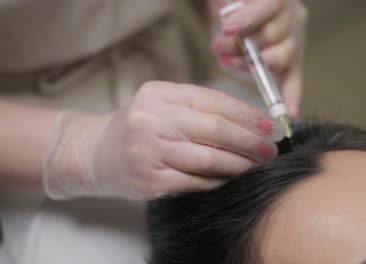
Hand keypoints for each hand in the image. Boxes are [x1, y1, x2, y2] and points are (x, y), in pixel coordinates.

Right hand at [43, 82, 283, 199]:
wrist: (96, 153)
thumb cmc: (139, 127)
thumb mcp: (163, 105)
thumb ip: (199, 109)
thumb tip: (250, 123)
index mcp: (158, 94)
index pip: (213, 101)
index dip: (246, 114)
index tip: (268, 125)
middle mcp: (150, 120)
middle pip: (214, 129)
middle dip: (248, 141)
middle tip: (269, 150)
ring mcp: (147, 152)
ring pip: (207, 159)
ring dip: (238, 164)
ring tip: (256, 166)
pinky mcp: (149, 181)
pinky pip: (195, 182)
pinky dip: (218, 181)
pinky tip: (231, 178)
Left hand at [210, 0, 307, 118]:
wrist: (238, 8)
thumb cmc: (232, 3)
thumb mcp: (228, 2)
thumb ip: (231, 14)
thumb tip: (229, 34)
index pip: (269, 7)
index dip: (249, 19)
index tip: (229, 29)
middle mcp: (293, 17)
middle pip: (275, 35)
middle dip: (244, 45)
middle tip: (220, 47)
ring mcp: (295, 41)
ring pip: (283, 57)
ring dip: (252, 65)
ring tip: (228, 62)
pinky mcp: (292, 63)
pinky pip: (293, 80)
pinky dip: (291, 97)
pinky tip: (291, 113)